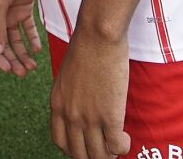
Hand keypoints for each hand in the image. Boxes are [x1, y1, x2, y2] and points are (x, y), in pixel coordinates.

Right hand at [0, 0, 42, 76]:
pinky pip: (28, 30)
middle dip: (11, 59)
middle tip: (22, 73)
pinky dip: (32, 40)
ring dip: (22, 53)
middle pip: (3, 44)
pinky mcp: (24, 9)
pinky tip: (37, 50)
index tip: (7, 69)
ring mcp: (11, 13)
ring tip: (31, 66)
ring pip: (16, 40)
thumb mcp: (0, 3)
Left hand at [49, 33, 130, 158]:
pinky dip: (121, 148)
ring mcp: (89, 117)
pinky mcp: (109, 115)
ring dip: (108, 155)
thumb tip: (81, 107)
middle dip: (91, 156)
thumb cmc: (86, 48)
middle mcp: (70, 115)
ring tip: (116, 145)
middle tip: (104, 149)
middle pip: (78, 153)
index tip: (85, 145)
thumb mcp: (67, 76)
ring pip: (97, 155)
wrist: (97, 35)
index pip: (60, 141)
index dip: (73, 149)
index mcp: (57, 104)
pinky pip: (114, 146)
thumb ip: (70, 95)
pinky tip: (125, 139)